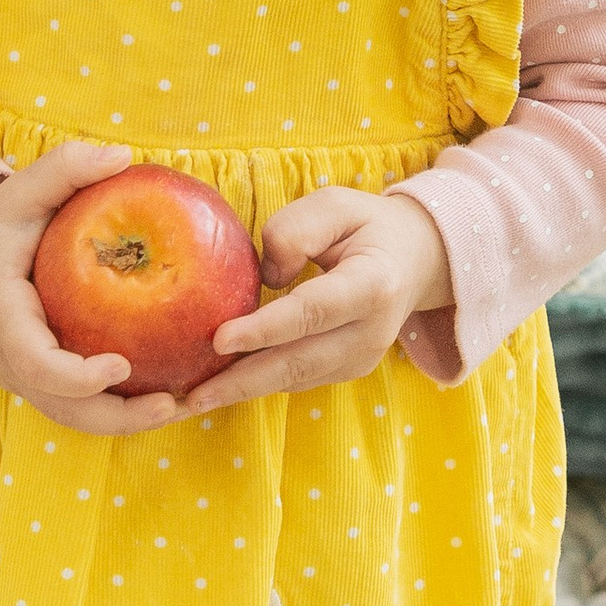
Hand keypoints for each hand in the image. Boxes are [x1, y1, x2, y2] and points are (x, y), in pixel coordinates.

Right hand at [0, 143, 188, 437]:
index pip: (34, 362)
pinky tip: (169, 393)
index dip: (77, 376)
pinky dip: (120, 409)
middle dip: (117, 417)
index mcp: (0, 315)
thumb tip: (121, 156)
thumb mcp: (20, 189)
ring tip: (181, 405)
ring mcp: (21, 376)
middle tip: (174, 403)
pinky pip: (78, 406)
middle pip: (60, 407)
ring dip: (126, 422)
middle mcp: (6, 358)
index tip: (123, 366)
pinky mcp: (39, 381)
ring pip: (72, 416)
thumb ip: (64, 168)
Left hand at [178, 186, 451, 413]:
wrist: (416, 260)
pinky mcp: (345, 371)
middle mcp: (371, 333)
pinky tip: (216, 386)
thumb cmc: (367, 226)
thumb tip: (266, 277)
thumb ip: (297, 230)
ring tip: (188, 400)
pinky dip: (255, 385)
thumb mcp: (336, 205)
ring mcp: (360, 359)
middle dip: (240, 381)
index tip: (220, 338)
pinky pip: (295, 379)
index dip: (266, 329)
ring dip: (240, 390)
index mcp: (373, 285)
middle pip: (298, 361)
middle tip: (189, 396)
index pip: (313, 311)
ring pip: (292, 378)